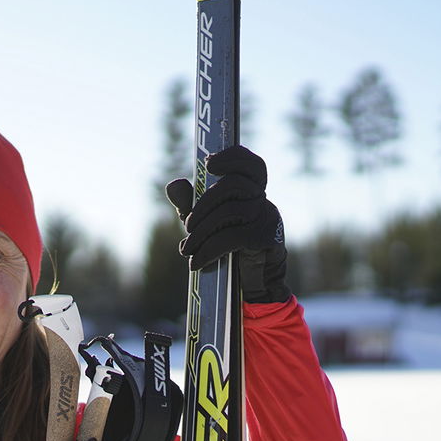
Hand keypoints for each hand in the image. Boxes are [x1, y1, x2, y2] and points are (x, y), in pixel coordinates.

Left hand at [165, 146, 291, 303]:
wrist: (250, 283)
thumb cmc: (228, 247)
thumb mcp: (204, 223)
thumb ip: (190, 203)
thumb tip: (173, 184)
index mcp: (251, 191)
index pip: (250, 164)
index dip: (233, 157)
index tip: (208, 164)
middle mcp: (263, 200)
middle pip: (233, 184)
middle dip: (203, 204)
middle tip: (187, 226)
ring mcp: (268, 217)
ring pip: (231, 211)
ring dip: (201, 232)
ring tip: (187, 249)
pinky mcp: (266, 238)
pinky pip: (233, 237)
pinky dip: (208, 250)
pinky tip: (196, 262)